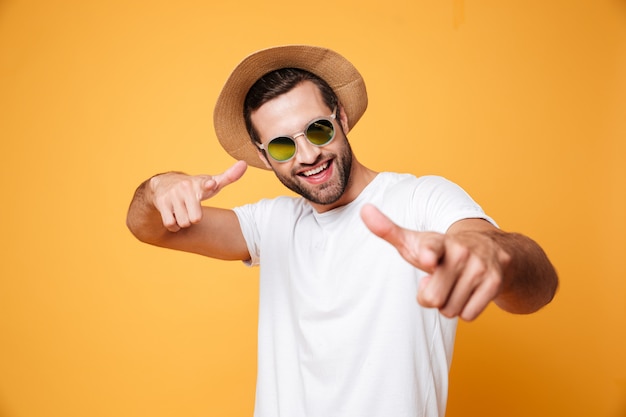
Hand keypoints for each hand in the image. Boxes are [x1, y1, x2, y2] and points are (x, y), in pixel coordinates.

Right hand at [150, 160, 246, 231]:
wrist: (163, 184)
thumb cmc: (194, 187)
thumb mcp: (211, 182)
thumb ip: (229, 177)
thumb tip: (244, 164)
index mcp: (201, 183)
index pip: (205, 184)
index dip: (208, 185)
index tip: (210, 184)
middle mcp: (186, 188)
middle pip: (195, 218)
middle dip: (194, 218)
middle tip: (192, 209)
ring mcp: (173, 195)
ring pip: (184, 223)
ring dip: (184, 222)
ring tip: (183, 211)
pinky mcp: (161, 202)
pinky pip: (171, 224)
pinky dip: (174, 226)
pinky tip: (174, 216)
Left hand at [360, 204, 510, 320]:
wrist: (493, 251)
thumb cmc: (442, 251)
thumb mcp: (415, 241)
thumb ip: (387, 230)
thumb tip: (364, 210)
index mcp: (436, 241)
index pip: (431, 247)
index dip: (428, 254)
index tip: (428, 259)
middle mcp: (459, 251)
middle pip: (432, 299)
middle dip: (433, 297)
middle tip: (441, 281)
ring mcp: (479, 266)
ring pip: (450, 310)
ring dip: (451, 303)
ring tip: (456, 284)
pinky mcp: (495, 282)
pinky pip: (468, 315)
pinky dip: (466, 309)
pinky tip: (470, 291)